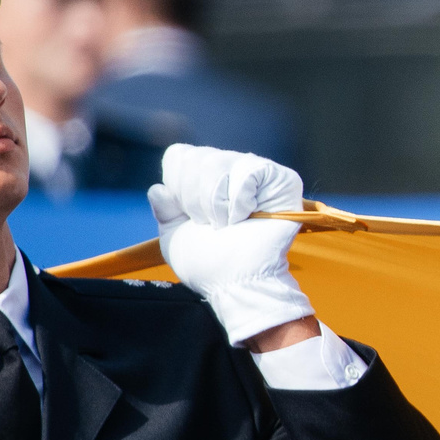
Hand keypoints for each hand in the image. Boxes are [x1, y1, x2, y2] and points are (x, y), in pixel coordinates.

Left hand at [148, 144, 315, 345]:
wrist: (238, 284)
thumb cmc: (210, 265)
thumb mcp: (175, 238)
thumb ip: (165, 211)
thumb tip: (157, 189)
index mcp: (203, 179)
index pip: (180, 156)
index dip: (178, 186)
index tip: (190, 218)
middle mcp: (229, 170)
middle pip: (198, 158)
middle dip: (196, 199)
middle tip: (212, 226)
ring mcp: (256, 174)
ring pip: (221, 161)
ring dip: (217, 202)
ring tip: (228, 224)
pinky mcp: (282, 182)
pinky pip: (251, 168)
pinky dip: (240, 197)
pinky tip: (245, 216)